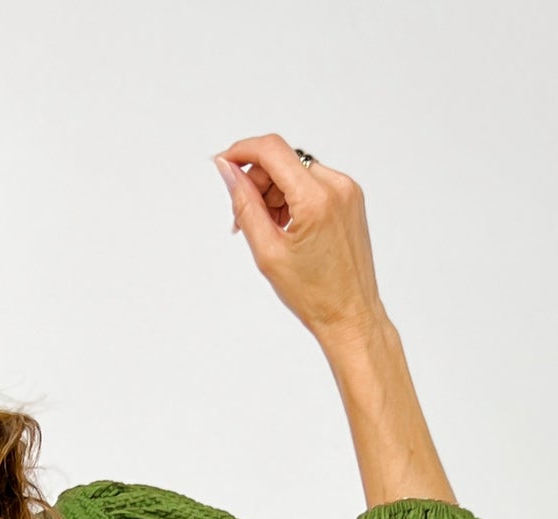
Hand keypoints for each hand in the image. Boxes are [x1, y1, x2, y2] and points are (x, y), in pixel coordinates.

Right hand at [213, 134, 386, 346]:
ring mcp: (347, 190)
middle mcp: (337, 186)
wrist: (350, 314)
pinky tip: (284, 227)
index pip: (272, 150)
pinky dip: (291, 197)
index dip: (241, 152)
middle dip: (256, 182)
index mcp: (316, 199)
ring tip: (266, 230)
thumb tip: (227, 171)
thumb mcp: (267, 251)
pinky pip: (311, 183)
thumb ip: (244, 205)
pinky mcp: (350, 197)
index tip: (222, 166)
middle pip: (283, 160)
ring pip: (296, 171)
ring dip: (272, 192)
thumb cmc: (313, 294)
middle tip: (241, 219)